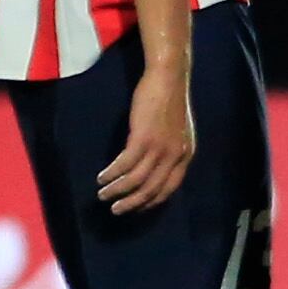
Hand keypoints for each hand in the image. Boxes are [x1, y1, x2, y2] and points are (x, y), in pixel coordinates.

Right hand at [98, 59, 196, 211]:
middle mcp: (175, 156)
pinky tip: (102, 177)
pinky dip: (112, 174)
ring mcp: (160, 148)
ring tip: (103, 195)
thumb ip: (171, 150)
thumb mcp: (178, 131)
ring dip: (117, 191)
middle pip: (151, 190)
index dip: (151, 202)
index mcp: (185, 155)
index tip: (136, 209)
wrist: (168, 78)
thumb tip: (155, 168)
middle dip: (131, 203)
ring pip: (136, 180)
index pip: (169, 189)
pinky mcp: (143, 138)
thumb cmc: (170, 100)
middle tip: (116, 210)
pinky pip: (124, 165)